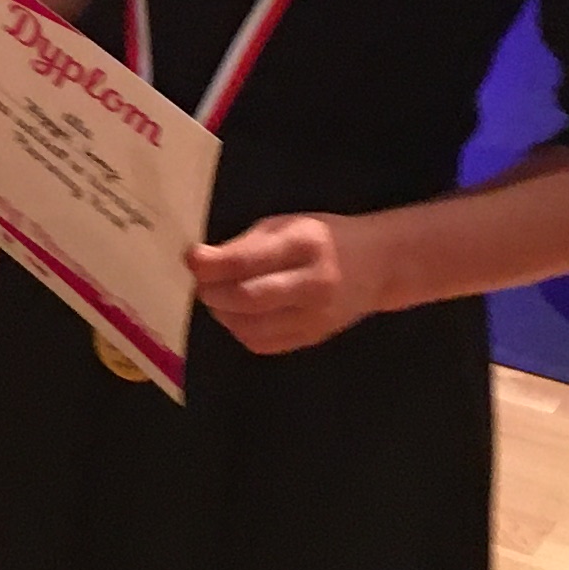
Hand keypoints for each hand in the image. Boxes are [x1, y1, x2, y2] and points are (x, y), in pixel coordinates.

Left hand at [188, 211, 390, 356]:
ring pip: (252, 328)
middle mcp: (312, 284)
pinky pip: (264, 344)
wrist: (378, 266)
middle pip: (247, 299)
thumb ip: (246, 245)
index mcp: (304, 245)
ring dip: (223, 314)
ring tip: (218, 299)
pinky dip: (240, 331)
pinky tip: (238, 316)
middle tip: (202, 284)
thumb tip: (201, 262)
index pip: (246, 261)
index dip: (210, 264)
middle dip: (212, 292)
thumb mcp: (287, 225)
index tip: (190, 258)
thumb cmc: (323, 238)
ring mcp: (315, 317)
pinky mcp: (313, 338)